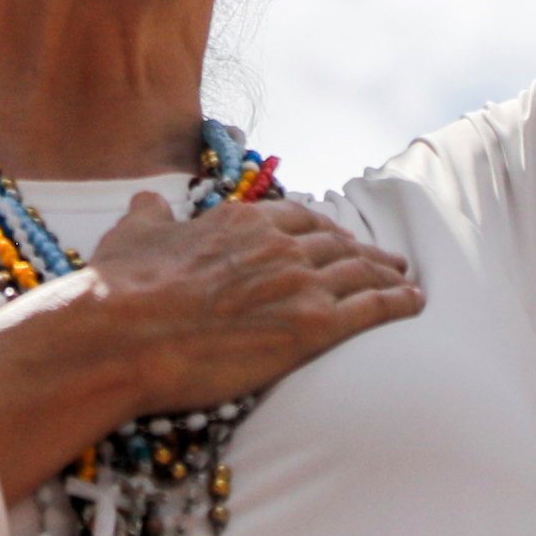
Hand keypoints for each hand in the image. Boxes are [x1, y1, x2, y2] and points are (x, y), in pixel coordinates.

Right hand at [0, 196, 423, 500]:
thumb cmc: (121, 289)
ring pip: (359, 272)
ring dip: (386, 273)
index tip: (334, 238)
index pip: (297, 218)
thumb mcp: (131, 235)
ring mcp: (298, 285)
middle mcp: (277, 246)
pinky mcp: (311, 327)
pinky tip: (414, 302)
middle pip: (336, 244)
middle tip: (383, 259)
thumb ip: (150, 215)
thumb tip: (148, 200)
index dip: (322, 229)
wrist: (124, 334)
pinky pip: (370, 309)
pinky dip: (397, 303)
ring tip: (404, 279)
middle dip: (363, 251)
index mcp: (240, 222)